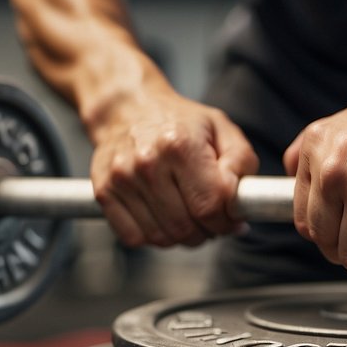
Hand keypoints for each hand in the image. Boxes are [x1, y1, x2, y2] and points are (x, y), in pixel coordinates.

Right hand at [89, 87, 258, 247]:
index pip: (210, 206)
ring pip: (162, 237)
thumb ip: (241, 163)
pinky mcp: (104, 192)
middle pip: (186, 227)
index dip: (228, 221)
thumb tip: (242, 203)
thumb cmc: (180, 122)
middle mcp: (147, 162)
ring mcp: (122, 179)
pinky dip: (154, 237)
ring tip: (190, 216)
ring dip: (183, 237)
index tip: (233, 219)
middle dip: (208, 231)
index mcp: (180, 145)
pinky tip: (164, 217)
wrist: (129, 109)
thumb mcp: (222, 129)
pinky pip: (134, 237)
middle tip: (212, 218)